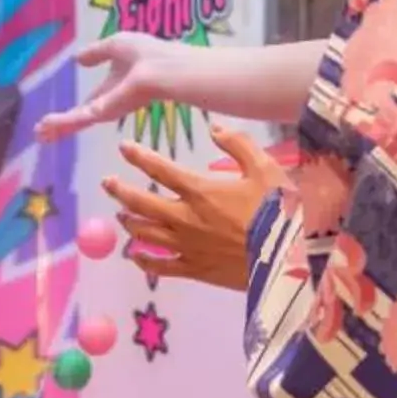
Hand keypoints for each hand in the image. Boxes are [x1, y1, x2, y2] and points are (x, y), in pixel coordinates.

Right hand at [37, 34, 186, 140]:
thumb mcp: (115, 46)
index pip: (88, 105)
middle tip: (39, 133)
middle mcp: (109, 103)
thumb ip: (96, 53)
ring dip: (57, 126)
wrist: (163, 67)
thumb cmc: (147, 54)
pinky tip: (46, 126)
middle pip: (80, 117)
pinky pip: (78, 118)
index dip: (73, 112)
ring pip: (77, 121)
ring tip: (39, 133)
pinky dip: (62, 122)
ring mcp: (107, 110)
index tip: (51, 120)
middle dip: (60, 125)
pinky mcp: (104, 111)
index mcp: (113, 89)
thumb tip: (78, 58)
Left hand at [104, 126, 279, 289]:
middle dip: (120, 190)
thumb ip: (239, 144)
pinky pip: (160, 266)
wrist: (289, 259)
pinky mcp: (194, 270)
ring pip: (145, 234)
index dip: (138, 156)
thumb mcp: (265, 168)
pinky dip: (143, 260)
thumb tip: (215, 128)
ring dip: (129, 222)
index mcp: (201, 191)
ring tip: (121, 215)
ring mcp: (187, 246)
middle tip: (108, 182)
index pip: (160, 169)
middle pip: (142, 203)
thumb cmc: (280, 211)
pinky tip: (135, 255)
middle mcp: (186, 218)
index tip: (123, 147)